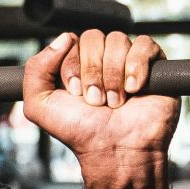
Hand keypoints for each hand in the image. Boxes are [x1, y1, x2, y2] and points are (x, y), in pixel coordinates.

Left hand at [22, 31, 179, 160]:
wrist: (115, 151)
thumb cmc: (80, 131)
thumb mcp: (40, 106)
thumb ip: (35, 70)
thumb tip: (64, 37)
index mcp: (76, 63)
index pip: (71, 41)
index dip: (72, 65)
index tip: (75, 94)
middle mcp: (101, 59)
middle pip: (94, 37)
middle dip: (92, 72)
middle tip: (96, 101)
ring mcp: (127, 60)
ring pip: (118, 40)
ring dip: (113, 75)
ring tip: (115, 102)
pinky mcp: (154, 65)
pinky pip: (146, 44)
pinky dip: (137, 66)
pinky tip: (135, 89)